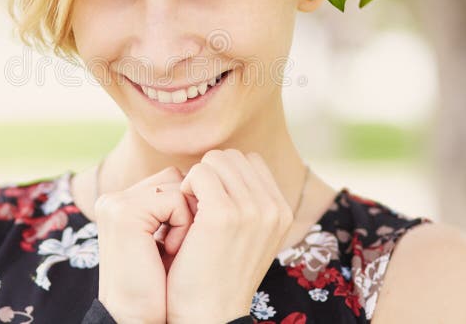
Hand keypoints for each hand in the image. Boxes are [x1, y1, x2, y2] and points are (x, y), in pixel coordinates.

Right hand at [94, 166, 193, 323]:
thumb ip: (172, 207)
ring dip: (187, 218)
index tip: (183, 242)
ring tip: (175, 249)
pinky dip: (183, 226)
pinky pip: (175, 200)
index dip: (187, 207)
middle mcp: (114, 199)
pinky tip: (172, 251)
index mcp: (120, 203)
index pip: (169, 181)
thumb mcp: (165, 238)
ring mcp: (116, 203)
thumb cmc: (161, 286)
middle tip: (180, 247)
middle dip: (188, 210)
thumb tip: (210, 179)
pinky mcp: (125, 212)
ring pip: (177, 186)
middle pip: (174, 179)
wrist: (139, 318)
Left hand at [165, 149, 294, 322]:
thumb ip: (246, 203)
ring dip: (197, 179)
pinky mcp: (223, 214)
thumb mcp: (247, 238)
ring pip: (215, 160)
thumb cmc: (217, 277)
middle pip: (232, 157)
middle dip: (210, 174)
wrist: (208, 317)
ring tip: (191, 211)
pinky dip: (185, 187)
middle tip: (197, 206)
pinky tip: (183, 214)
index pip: (250, 161)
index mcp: (282, 212)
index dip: (224, 175)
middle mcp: (273, 208)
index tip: (211, 202)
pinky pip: (199, 172)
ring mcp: (251, 209)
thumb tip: (225, 169)